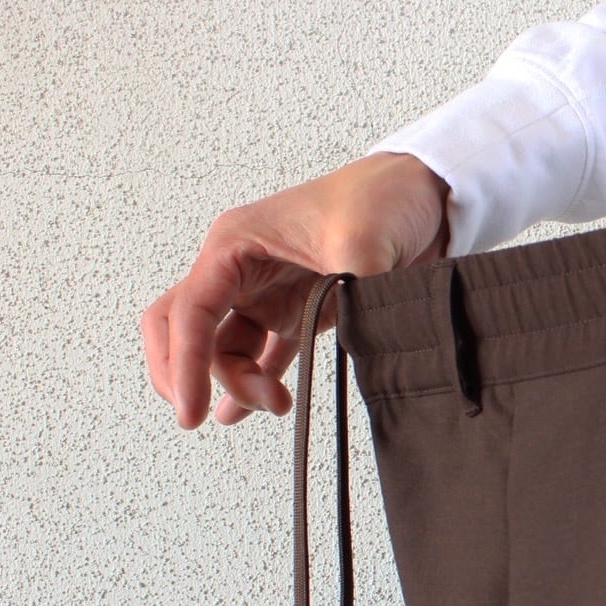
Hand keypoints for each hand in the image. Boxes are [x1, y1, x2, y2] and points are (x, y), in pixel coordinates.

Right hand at [141, 152, 450, 429]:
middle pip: (186, 329)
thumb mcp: (362, 241)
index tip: (191, 411)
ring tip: (280, 405)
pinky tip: (253, 408)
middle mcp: (242, 268)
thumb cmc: (379, 195)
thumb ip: (349, 294)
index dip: (183, 364)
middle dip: (188, 374)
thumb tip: (348, 346)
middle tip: (206, 415)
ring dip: (239, 383)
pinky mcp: (297, 308)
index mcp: (236, 243)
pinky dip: (253, 380)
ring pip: (224, 348)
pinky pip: (260, 353)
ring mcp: (267, 291)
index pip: (190, 311)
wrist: (422, 190)